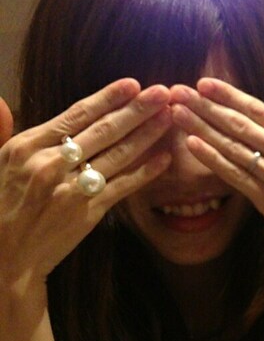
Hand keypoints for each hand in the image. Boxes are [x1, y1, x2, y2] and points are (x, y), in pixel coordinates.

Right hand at [0, 80, 171, 291]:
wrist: (6, 257)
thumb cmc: (1, 207)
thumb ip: (11, 134)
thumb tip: (3, 104)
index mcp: (28, 146)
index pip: (76, 114)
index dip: (108, 98)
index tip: (132, 84)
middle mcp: (51, 163)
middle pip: (103, 130)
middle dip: (137, 109)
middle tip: (163, 92)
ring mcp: (72, 188)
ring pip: (118, 154)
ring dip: (148, 134)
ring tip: (169, 117)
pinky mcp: (88, 212)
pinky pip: (123, 186)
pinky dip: (145, 171)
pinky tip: (165, 158)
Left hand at [169, 79, 263, 259]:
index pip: (261, 110)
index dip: (230, 96)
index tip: (206, 84)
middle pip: (240, 124)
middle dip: (206, 106)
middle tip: (179, 91)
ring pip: (233, 147)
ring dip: (202, 128)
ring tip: (177, 112)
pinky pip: (235, 176)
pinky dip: (214, 159)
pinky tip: (193, 145)